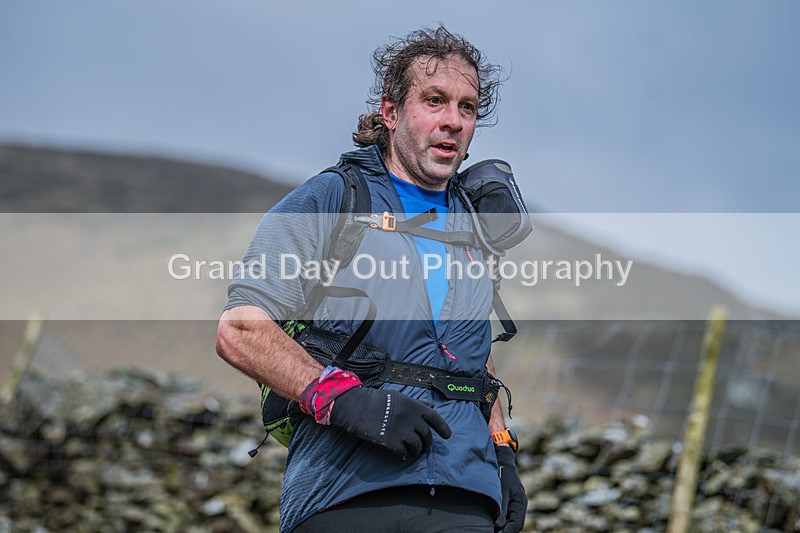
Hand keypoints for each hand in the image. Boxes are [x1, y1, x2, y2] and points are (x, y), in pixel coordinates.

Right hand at [330, 386, 451, 457]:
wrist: (358, 406)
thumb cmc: (378, 400)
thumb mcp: (400, 397)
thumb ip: (417, 403)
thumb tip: (433, 406)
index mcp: (413, 405)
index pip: (434, 417)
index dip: (443, 427)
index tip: (447, 435)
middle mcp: (410, 417)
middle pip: (426, 435)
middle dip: (427, 443)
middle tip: (424, 447)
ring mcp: (401, 430)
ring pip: (417, 446)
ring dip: (417, 451)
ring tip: (413, 452)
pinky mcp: (391, 441)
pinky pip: (404, 452)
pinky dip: (405, 455)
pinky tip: (403, 454)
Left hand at [495, 445, 526, 532]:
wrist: (501, 461)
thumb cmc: (503, 475)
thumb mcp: (502, 491)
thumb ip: (501, 509)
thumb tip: (498, 526)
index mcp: (521, 503)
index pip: (517, 524)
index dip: (509, 532)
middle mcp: (518, 506)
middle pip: (513, 525)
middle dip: (504, 530)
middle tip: (491, 532)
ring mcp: (512, 505)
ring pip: (508, 521)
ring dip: (501, 526)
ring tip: (489, 528)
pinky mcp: (506, 503)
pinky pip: (504, 515)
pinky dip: (498, 520)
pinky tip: (490, 522)